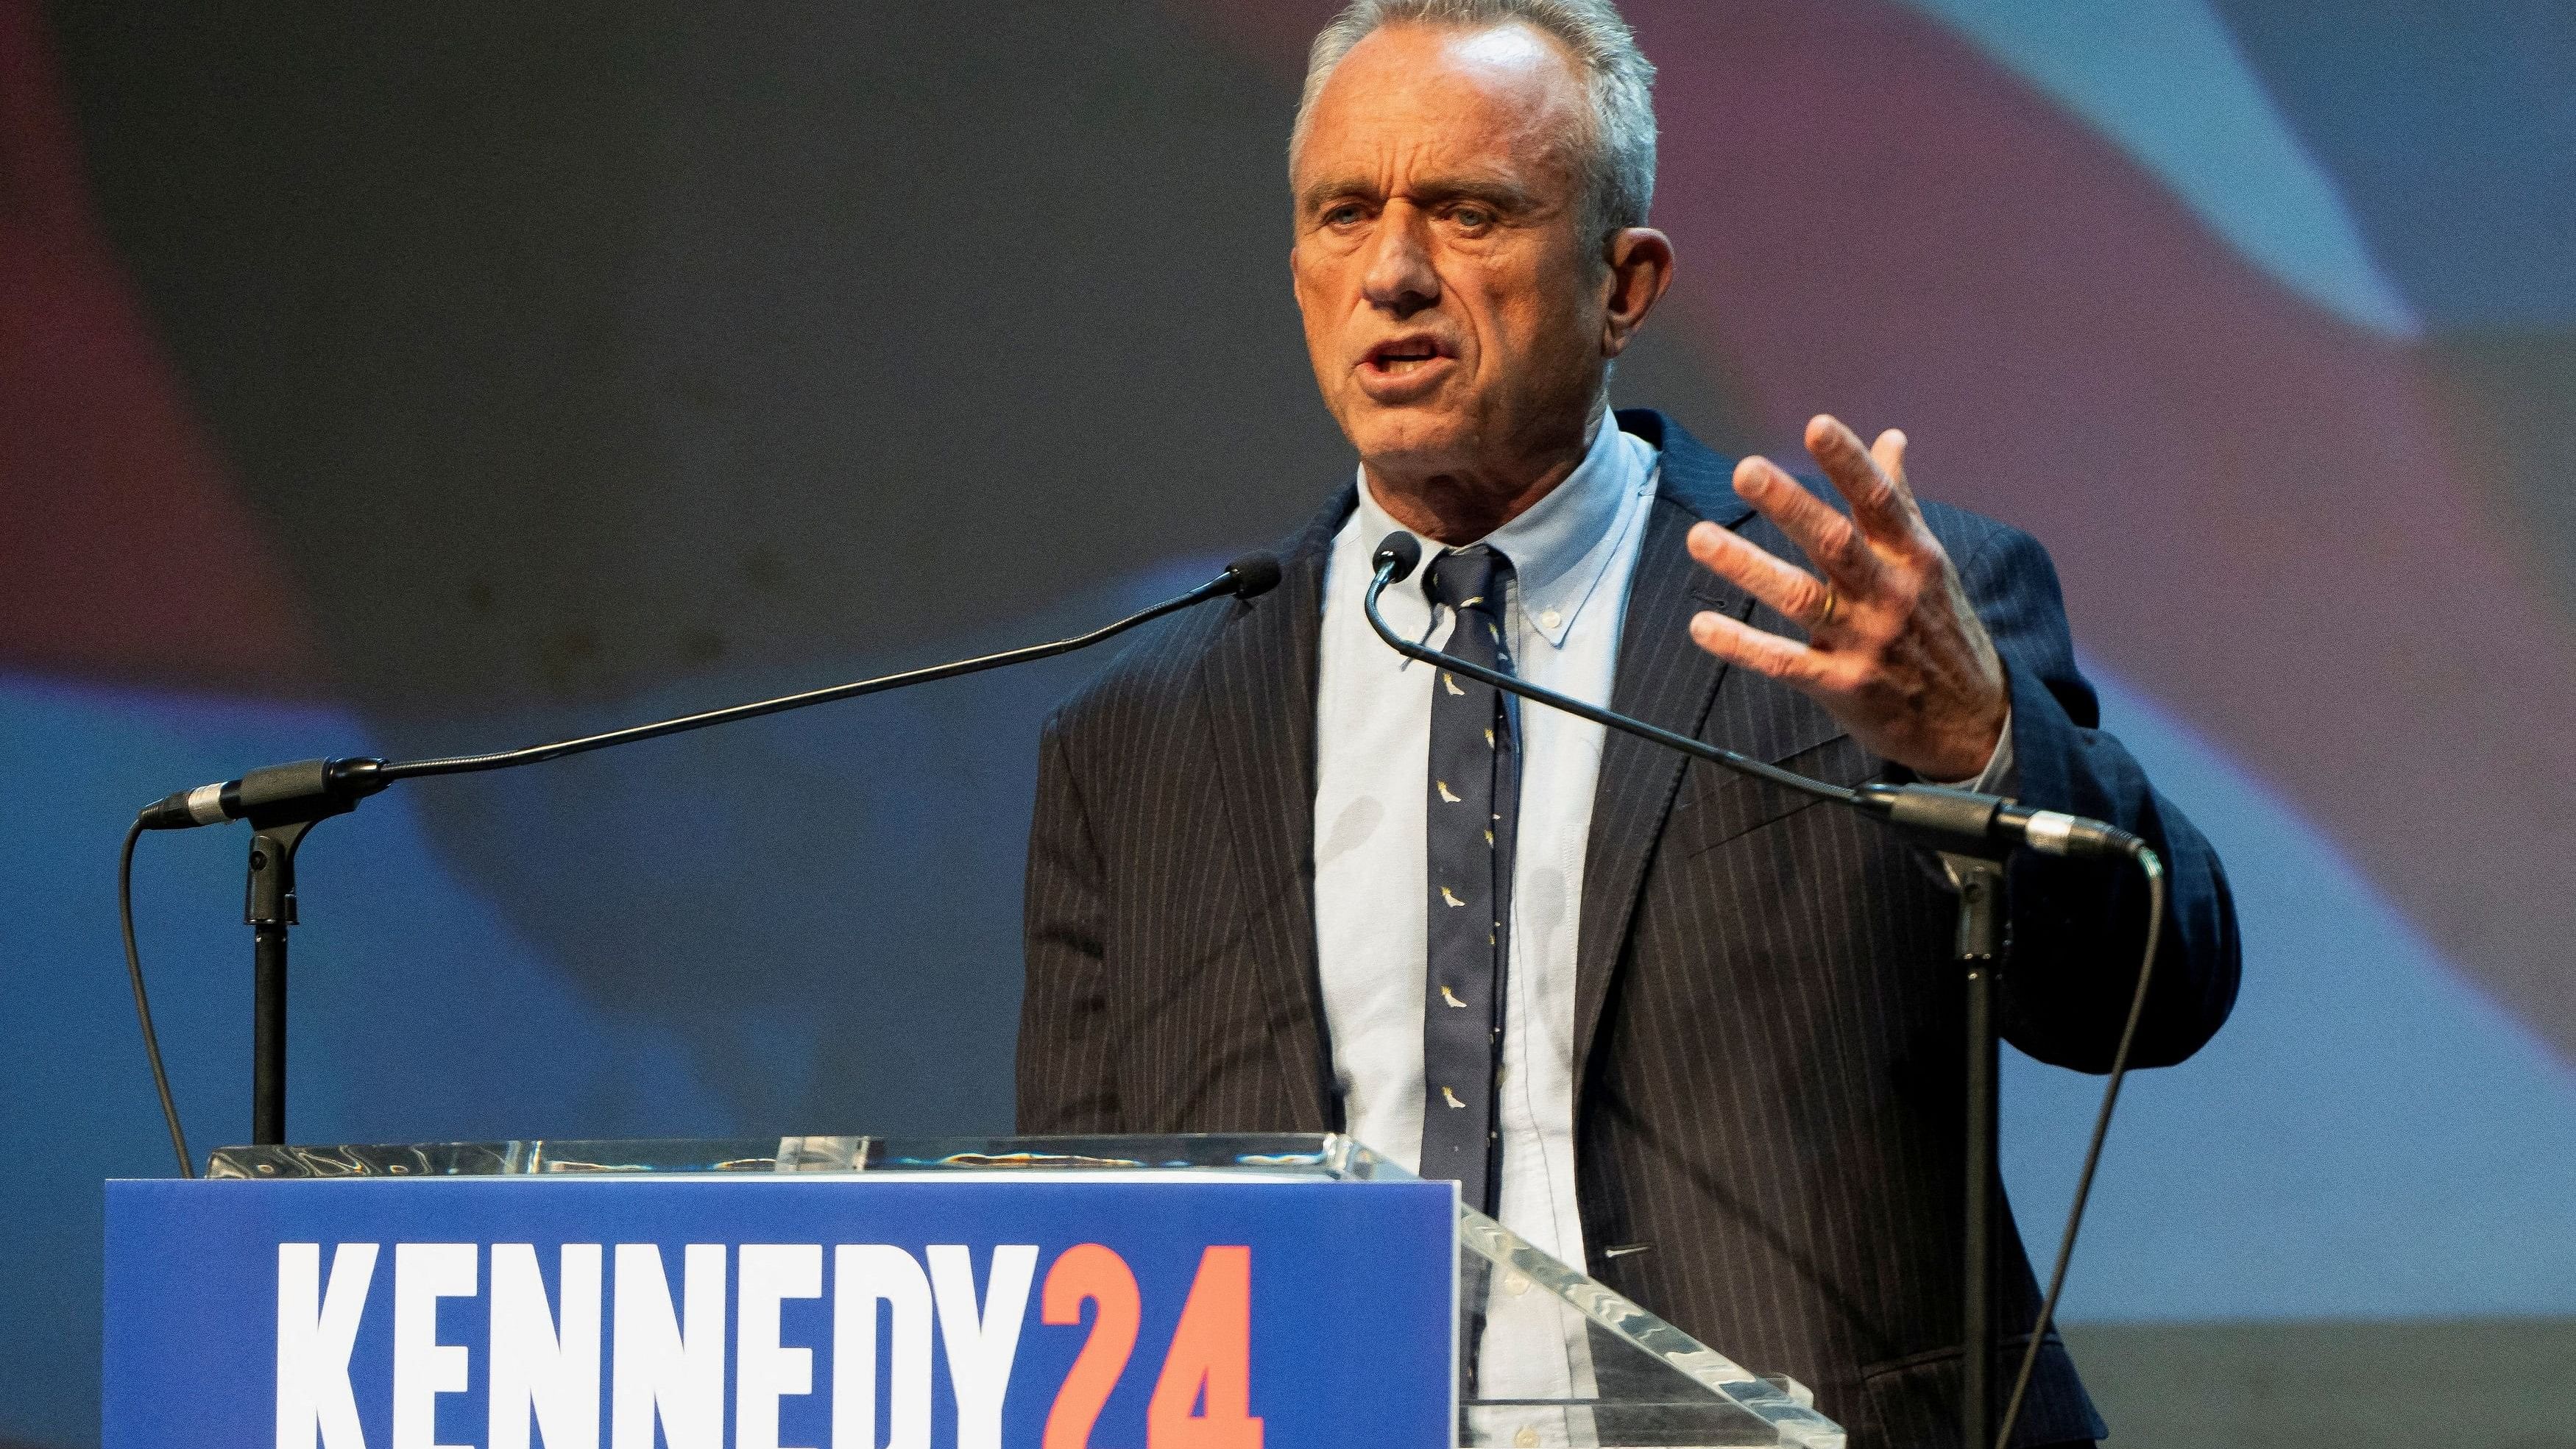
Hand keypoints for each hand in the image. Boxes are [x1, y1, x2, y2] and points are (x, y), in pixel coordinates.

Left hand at [1684, 415, 2007, 780]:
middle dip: (1791, 505)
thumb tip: (1891, 439)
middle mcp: (1890, 593)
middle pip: (1836, 542)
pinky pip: (1785, 663)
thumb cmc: (1943, 629)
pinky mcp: (1843, 685)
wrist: (1972, 722)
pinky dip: (1742, 646)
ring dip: (1748, 568)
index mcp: (1913, 556)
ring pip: (1801, 598)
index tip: (1817, 425)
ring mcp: (1866, 640)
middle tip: (1746, 470)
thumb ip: (1901, 501)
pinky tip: (1701, 626)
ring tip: (1699, 538)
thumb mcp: (1930, 564)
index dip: (1849, 462)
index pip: (1880, 500)